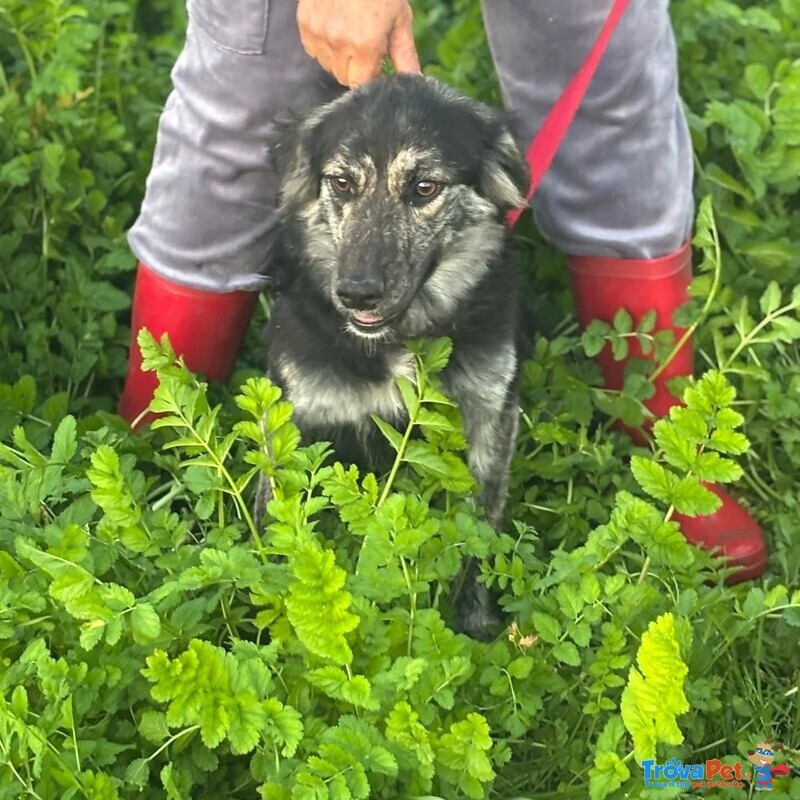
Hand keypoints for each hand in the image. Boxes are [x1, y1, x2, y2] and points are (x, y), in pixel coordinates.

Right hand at [296, 0, 419, 87]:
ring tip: (350, 33)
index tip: (377, 65)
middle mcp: (337, 43)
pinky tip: (334, 27)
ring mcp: (317, 33)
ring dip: (338, 57)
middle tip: (365, 44)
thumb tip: (415, 82)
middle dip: (356, 68)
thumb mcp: (400, 19)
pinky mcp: (304, 23)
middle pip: (343, 78)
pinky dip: (323, 44)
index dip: (370, 77)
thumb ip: (405, 56)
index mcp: (364, 46)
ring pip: (327, 65)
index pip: (360, 85)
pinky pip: (313, 49)